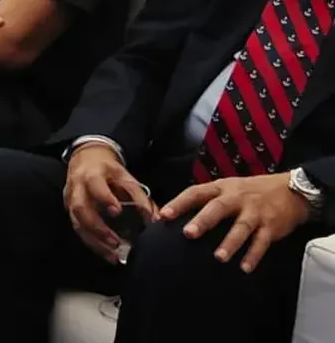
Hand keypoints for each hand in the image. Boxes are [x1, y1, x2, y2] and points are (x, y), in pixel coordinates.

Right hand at [64, 143, 155, 263]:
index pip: (95, 185)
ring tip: (113, 255)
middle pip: (80, 208)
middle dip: (97, 228)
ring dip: (95, 241)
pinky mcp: (69, 210)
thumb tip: (154, 220)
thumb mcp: (125, 176)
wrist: (85, 158)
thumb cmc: (108, 170)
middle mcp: (77, 187)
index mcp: (92, 174)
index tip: (117, 211)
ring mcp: (70, 199)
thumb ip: (140, 196)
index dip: (104, 198)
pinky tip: (107, 253)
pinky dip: (92, 243)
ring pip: (77, 223)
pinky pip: (78, 228)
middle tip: (116, 242)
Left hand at [160, 174, 310, 272]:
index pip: (196, 192)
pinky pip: (261, 243)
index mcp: (221, 187)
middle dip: (203, 221)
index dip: (179, 203)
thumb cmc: (251, 191)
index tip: (163, 215)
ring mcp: (255, 212)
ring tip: (218, 257)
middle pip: (218, 208)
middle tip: (188, 234)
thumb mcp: (228, 187)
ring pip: (241, 227)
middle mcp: (237, 198)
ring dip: (230, 243)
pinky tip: (244, 268)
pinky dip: (253, 255)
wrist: (290, 190)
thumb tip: (179, 215)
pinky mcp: (271, 226)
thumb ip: (208, 199)